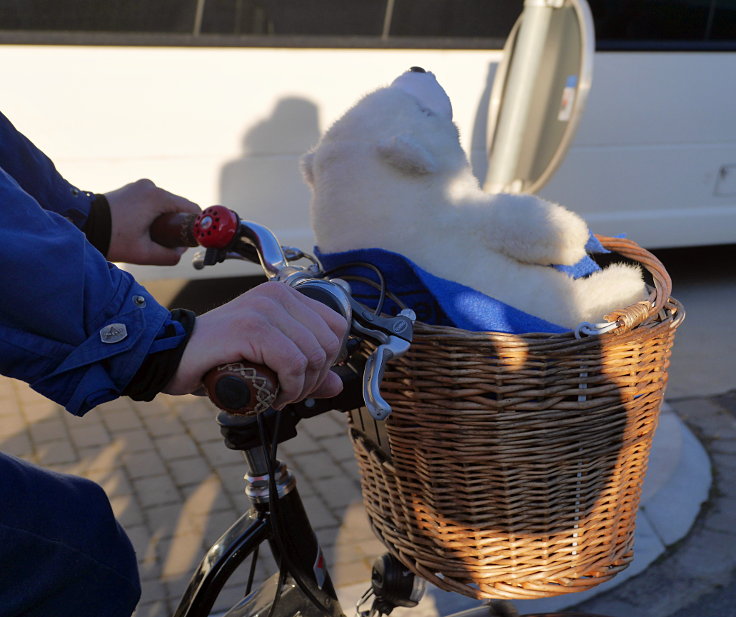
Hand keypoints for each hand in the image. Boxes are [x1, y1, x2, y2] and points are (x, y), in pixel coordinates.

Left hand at [105, 179, 200, 264]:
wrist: (80, 224)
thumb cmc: (111, 238)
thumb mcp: (144, 253)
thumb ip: (169, 256)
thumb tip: (181, 252)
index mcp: (158, 197)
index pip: (190, 208)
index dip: (196, 224)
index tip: (195, 238)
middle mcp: (150, 187)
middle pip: (176, 207)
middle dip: (176, 225)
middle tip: (168, 244)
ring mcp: (139, 187)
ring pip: (163, 206)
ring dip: (163, 221)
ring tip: (150, 238)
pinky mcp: (130, 190)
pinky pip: (150, 203)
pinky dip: (151, 215)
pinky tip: (141, 229)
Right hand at [164, 281, 347, 408]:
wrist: (171, 356)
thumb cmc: (217, 358)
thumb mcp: (269, 361)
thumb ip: (305, 371)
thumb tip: (338, 383)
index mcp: (285, 296)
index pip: (336, 326)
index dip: (327, 361)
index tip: (303, 379)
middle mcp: (278, 295)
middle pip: (328, 343)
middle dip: (315, 378)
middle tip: (289, 392)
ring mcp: (264, 308)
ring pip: (312, 355)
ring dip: (300, 387)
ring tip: (278, 395)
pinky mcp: (252, 327)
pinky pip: (292, 363)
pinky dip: (289, 388)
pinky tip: (272, 397)